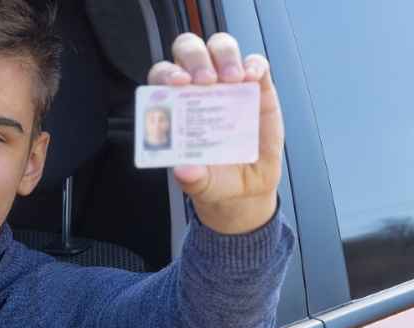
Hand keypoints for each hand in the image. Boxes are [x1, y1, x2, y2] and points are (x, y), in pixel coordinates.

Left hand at [148, 33, 282, 233]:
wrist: (245, 189)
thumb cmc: (213, 179)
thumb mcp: (201, 184)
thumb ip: (192, 178)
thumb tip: (184, 170)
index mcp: (174, 106)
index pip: (162, 77)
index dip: (165, 74)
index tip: (176, 83)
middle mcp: (198, 89)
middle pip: (188, 51)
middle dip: (194, 58)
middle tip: (205, 80)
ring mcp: (228, 84)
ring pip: (220, 48)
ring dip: (224, 55)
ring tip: (232, 79)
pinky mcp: (257, 88)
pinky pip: (255, 64)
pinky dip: (254, 64)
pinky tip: (252, 78)